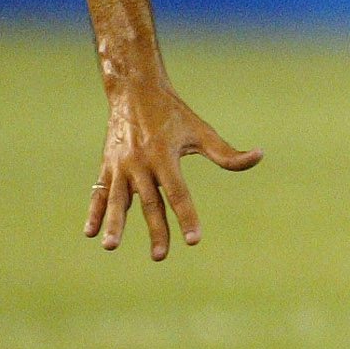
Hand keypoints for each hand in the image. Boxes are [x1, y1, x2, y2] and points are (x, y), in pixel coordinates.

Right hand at [85, 83, 261, 259]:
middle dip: (156, 230)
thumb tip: (259, 156)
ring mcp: (121, 166)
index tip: (194, 240)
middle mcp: (141, 163)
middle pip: (150, 203)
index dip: (187, 216)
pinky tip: (89, 233)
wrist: (135, 92)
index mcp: (165, 156)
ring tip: (110, 246)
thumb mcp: (201, 131)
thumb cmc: (174, 115)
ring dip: (114, 223)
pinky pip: (99, 192)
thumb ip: (227, 153)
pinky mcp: (107, 166)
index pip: (179, 193)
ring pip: (118, 199)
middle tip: (160, 256)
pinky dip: (94, 211)